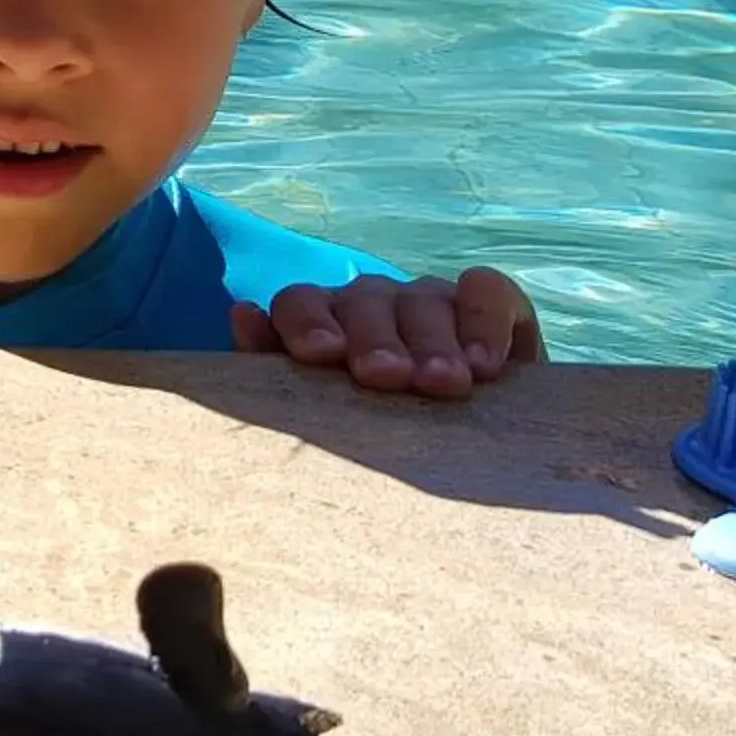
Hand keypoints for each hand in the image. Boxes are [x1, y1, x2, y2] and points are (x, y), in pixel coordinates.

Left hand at [230, 267, 542, 398]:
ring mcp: (430, 298)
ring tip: (443, 384)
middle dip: (375, 340)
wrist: (465, 443)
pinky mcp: (492, 303)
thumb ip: (274, 371)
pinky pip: (487, 291)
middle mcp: (373, 301)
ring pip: (423, 302)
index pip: (300, 304)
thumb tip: (243, 317)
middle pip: (364, 304)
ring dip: (433, 344)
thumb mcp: (322, 409)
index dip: (307, 325)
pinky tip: (487, 365)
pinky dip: (485, 322)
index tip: (322, 356)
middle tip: (388, 378)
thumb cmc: (372, 428)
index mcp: (322, 321)